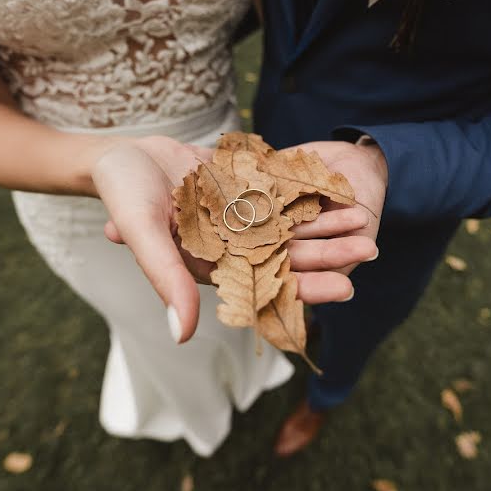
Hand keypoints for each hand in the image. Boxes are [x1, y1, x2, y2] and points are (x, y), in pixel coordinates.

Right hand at [92, 136, 377, 342]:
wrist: (121, 154)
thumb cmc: (124, 194)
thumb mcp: (143, 233)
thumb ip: (166, 279)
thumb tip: (182, 336)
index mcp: (212, 268)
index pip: (267, 286)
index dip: (306, 289)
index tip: (346, 289)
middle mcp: (232, 249)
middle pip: (287, 256)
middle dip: (328, 254)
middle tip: (370, 250)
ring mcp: (240, 219)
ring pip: (290, 226)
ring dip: (326, 224)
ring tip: (364, 220)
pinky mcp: (243, 191)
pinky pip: (282, 194)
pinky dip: (308, 192)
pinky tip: (340, 189)